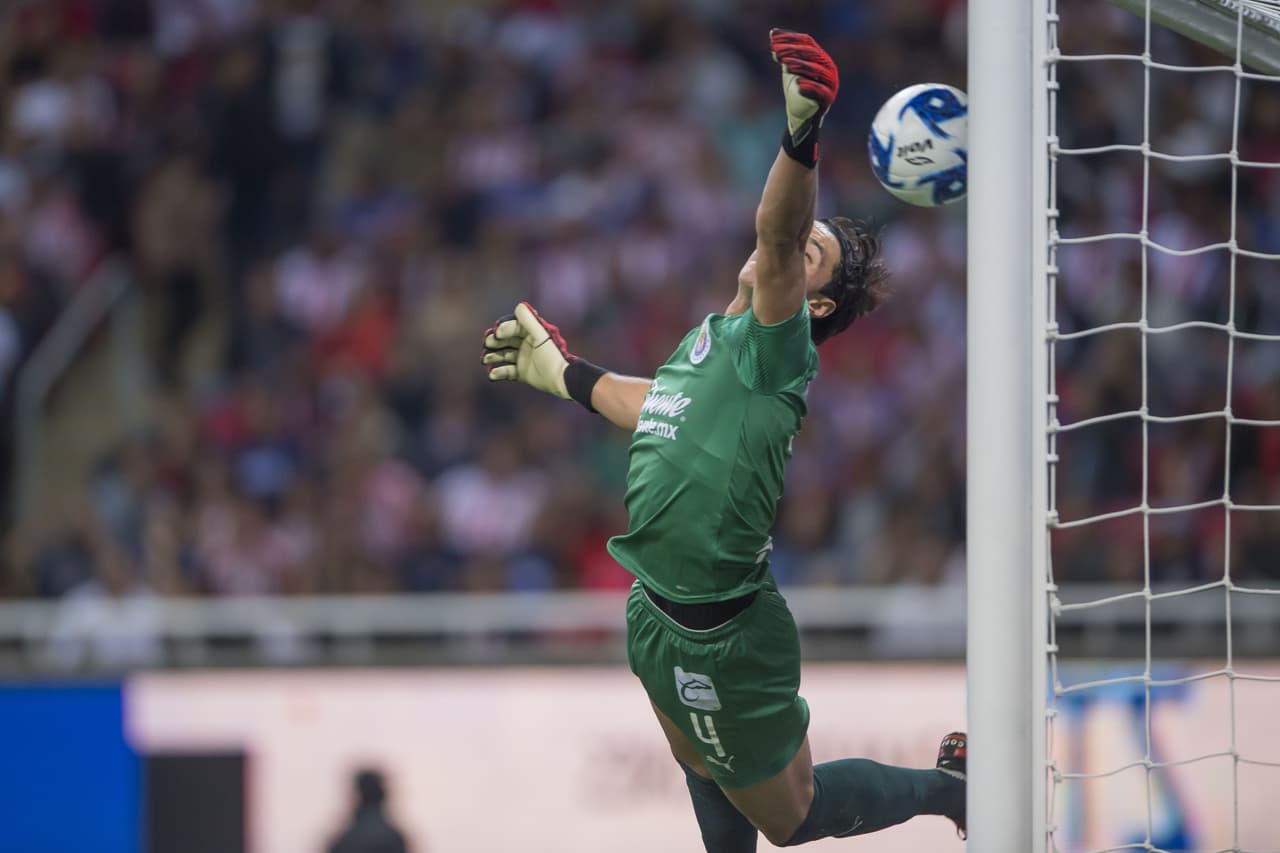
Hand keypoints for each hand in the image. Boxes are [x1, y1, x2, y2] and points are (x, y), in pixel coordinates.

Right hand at [482, 301, 575, 399]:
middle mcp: (526, 345)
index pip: (513, 327)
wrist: (560, 380)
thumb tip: (519, 305)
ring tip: (484, 359)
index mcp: (531, 334)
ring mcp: (523, 359)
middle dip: (494, 342)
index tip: (497, 333)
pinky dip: (498, 372)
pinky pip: (506, 371)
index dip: (504, 329)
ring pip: (503, 355)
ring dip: (492, 356)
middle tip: (487, 343)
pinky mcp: (521, 373)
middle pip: (505, 341)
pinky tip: (492, 374)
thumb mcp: (541, 337)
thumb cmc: (552, 357)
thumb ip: (529, 322)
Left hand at [770, 29, 838, 159]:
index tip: (773, 39)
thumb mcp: (789, 69)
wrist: (799, 116)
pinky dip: (810, 87)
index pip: (807, 42)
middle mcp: (828, 68)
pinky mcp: (828, 100)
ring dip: (800, 65)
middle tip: (777, 52)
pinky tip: (797, 84)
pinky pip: (821, 92)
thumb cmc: (795, 91)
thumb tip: (773, 33)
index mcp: (820, 58)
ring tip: (785, 64)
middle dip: (793, 51)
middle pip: (812, 54)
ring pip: (817, 71)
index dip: (790, 39)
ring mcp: (830, 84)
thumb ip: (784, 52)